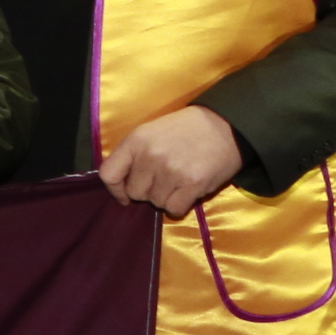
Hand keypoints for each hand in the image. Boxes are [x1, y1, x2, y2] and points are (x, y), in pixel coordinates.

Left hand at [99, 104, 246, 217]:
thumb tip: (122, 185)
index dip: (115, 189)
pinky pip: (174, 209)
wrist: (227, 125)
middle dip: (148, 190)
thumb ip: (134, 154)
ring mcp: (171, 171)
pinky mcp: (192, 184)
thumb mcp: (152, 131)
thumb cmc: (187, 129)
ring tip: (180, 179)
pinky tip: (189, 190)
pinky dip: (180, 205)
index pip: (109, 174)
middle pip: (135, 192)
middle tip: (166, 177)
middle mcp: (150, 156)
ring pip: (156, 202)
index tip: (125, 194)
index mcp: (137, 140)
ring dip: (167, 196)